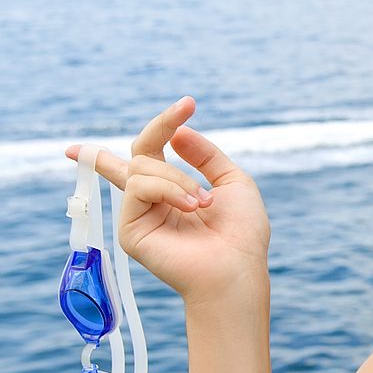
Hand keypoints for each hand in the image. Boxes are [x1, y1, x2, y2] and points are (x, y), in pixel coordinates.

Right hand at [66, 97, 270, 304]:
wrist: (238, 268)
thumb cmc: (242, 234)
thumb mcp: (233, 182)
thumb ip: (206, 155)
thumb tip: (178, 131)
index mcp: (174, 192)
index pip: (153, 152)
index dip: (163, 126)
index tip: (188, 104)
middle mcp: (152, 202)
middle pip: (140, 152)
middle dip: (160, 126)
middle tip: (186, 108)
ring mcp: (139, 215)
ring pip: (142, 167)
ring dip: (178, 177)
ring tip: (204, 202)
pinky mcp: (130, 230)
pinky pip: (140, 187)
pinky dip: (168, 190)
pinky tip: (192, 207)